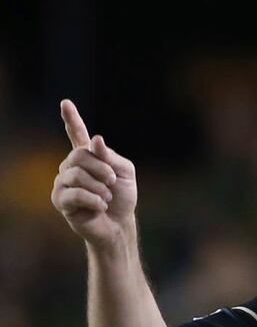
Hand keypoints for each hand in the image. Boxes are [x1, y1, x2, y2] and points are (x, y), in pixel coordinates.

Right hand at [51, 99, 137, 248]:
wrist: (119, 223)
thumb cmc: (122, 197)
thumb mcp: (125, 173)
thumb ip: (111, 156)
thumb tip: (95, 140)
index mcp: (89, 156)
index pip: (77, 134)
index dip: (71, 119)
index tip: (65, 103)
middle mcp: (72, 166)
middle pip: (79, 155)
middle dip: (101, 168)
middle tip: (112, 181)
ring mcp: (63, 182)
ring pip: (76, 175)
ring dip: (99, 187)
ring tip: (106, 197)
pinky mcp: (60, 199)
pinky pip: (74, 193)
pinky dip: (93, 200)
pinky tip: (100, 206)